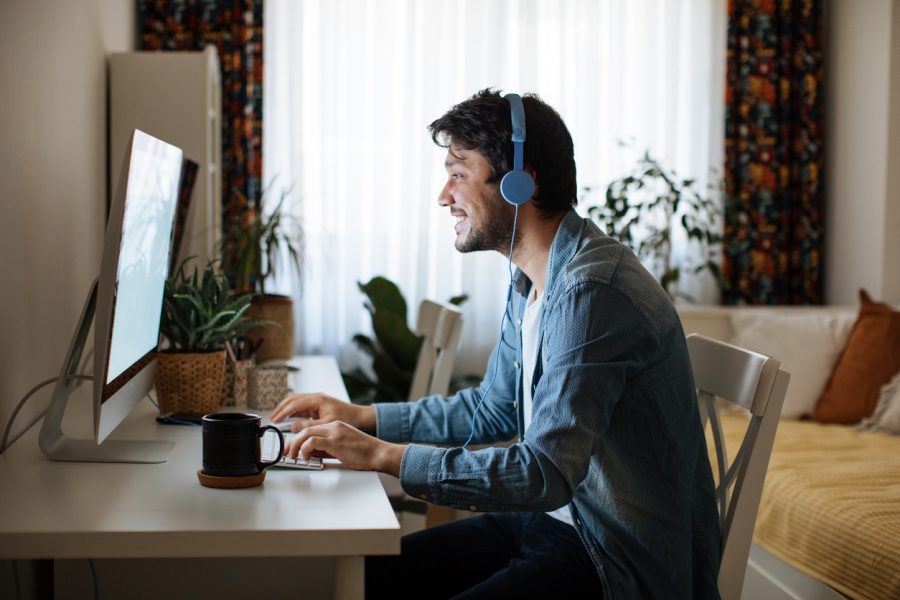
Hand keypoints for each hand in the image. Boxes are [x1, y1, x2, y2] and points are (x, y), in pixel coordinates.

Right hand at [270, 393, 375, 432]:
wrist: (359, 416)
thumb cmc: (347, 418)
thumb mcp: (327, 423)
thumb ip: (309, 425)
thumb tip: (294, 427)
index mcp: (317, 399)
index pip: (295, 404)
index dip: (283, 412)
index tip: (275, 420)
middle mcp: (315, 397)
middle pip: (292, 399)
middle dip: (281, 408)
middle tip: (273, 418)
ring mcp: (316, 400)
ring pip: (296, 401)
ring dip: (286, 409)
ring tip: (278, 418)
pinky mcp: (318, 405)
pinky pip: (301, 406)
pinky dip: (293, 411)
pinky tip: (289, 418)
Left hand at [288, 421, 404, 476]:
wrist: (379, 453)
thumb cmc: (364, 453)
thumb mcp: (342, 448)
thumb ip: (326, 448)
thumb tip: (311, 453)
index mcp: (335, 426)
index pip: (310, 428)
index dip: (297, 438)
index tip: (290, 448)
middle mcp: (333, 426)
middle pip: (305, 429)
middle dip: (292, 442)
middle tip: (286, 453)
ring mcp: (334, 432)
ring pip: (306, 434)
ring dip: (295, 446)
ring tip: (293, 457)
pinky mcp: (335, 441)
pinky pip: (313, 442)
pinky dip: (305, 449)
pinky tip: (306, 458)